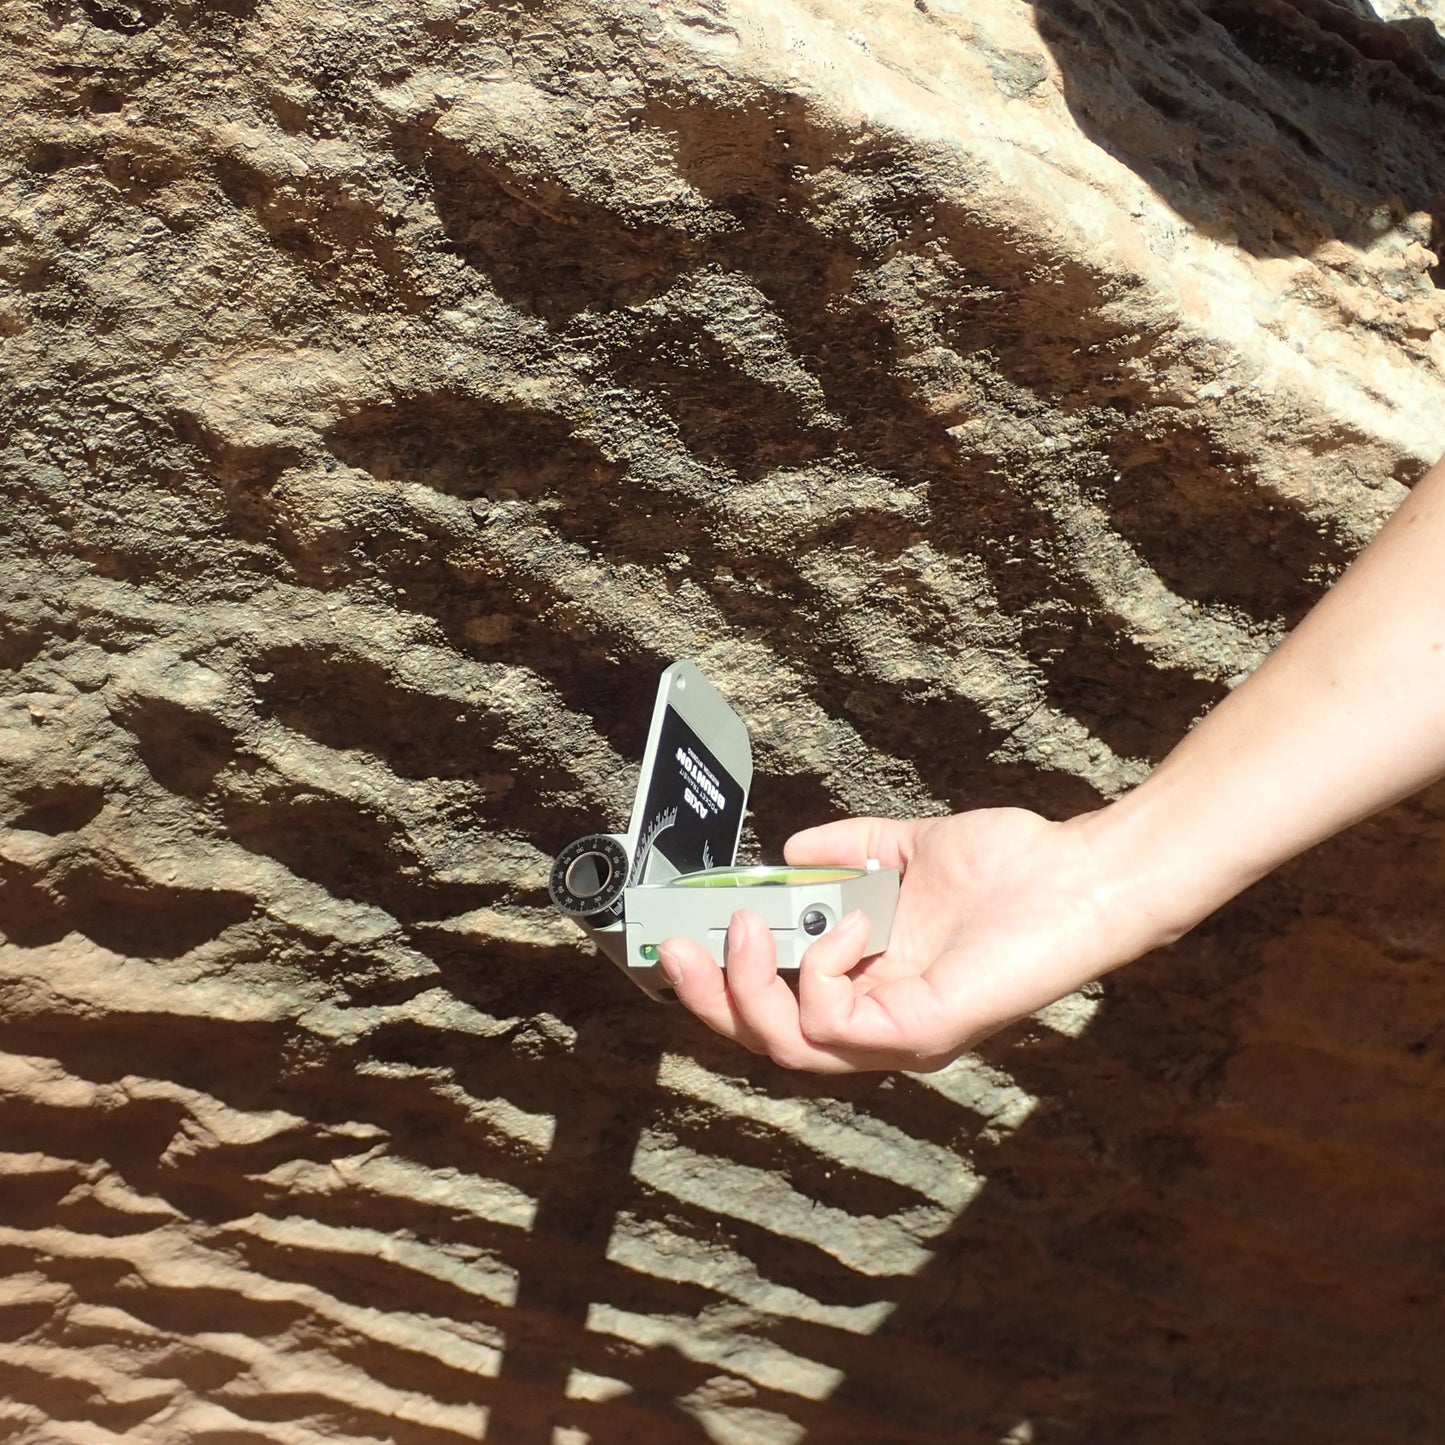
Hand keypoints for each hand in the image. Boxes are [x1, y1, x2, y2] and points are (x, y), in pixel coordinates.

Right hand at [658, 807, 1172, 1072]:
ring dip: (752, 984)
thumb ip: (848, 852)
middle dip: (710, 1000)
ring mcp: (901, 1036)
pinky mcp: (923, 1031)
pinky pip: (837, 1025)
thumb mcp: (905, 852)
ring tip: (746, 926)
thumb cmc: (1010, 868)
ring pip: (790, 1047)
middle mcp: (881, 1025)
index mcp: (872, 990)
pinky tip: (850, 924)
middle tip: (676, 950)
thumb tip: (791, 851)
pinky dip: (822, 970)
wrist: (1080, 875)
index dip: (722, 987)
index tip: (678, 941)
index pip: (780, 1011)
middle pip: (769, 1043)